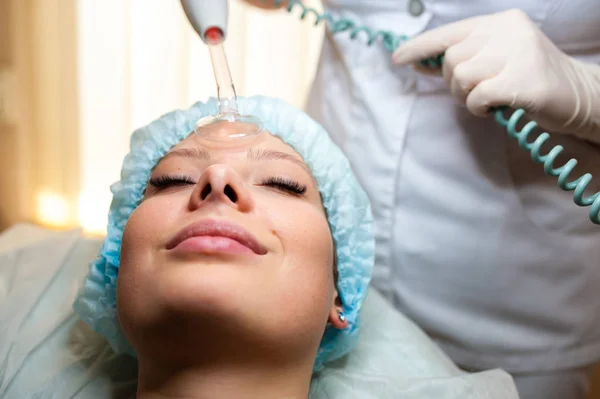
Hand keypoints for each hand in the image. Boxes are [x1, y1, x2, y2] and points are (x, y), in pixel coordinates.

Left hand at [392, 9, 599, 141]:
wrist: (577, 95)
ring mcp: (520, 53)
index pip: (449, 33)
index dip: (419, 47)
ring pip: (461, 77)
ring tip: (484, 101)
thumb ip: (462, 60)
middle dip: (451, 83)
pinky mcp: (526, 81)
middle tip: (472, 94)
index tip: (398, 58)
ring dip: (465, 97)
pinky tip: (492, 108)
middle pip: (451, 59)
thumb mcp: (494, 61)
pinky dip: (478, 108)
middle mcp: (508, 31)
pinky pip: (478, 96)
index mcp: (499, 22)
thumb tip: (419, 64)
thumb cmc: (527, 79)